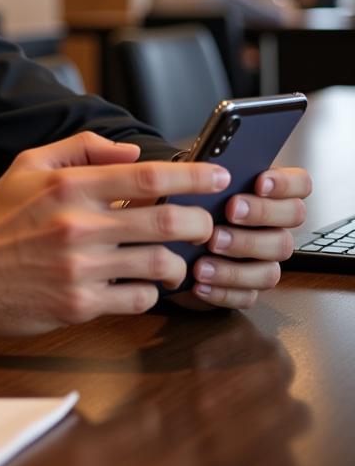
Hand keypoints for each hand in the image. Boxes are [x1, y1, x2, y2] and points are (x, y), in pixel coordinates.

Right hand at [0, 133, 230, 342]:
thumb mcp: (27, 166)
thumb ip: (81, 150)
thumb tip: (132, 153)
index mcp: (70, 187)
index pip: (149, 176)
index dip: (194, 175)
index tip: (219, 175)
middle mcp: (79, 225)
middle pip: (169, 221)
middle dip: (201, 222)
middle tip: (206, 224)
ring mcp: (82, 269)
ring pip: (162, 264)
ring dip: (179, 262)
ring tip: (173, 259)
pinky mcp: (81, 305)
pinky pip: (139, 299)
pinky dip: (149, 291)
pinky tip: (138, 283)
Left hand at [174, 166, 311, 310]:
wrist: (165, 239)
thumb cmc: (184, 203)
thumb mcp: (193, 183)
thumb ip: (208, 176)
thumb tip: (210, 169)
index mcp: (267, 196)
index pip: (299, 185)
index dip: (286, 183)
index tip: (259, 182)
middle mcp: (273, 229)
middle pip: (290, 226)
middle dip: (261, 215)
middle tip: (231, 211)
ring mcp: (263, 261)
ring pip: (271, 267)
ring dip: (238, 262)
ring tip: (205, 255)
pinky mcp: (246, 289)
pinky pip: (246, 296)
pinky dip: (222, 290)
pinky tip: (199, 282)